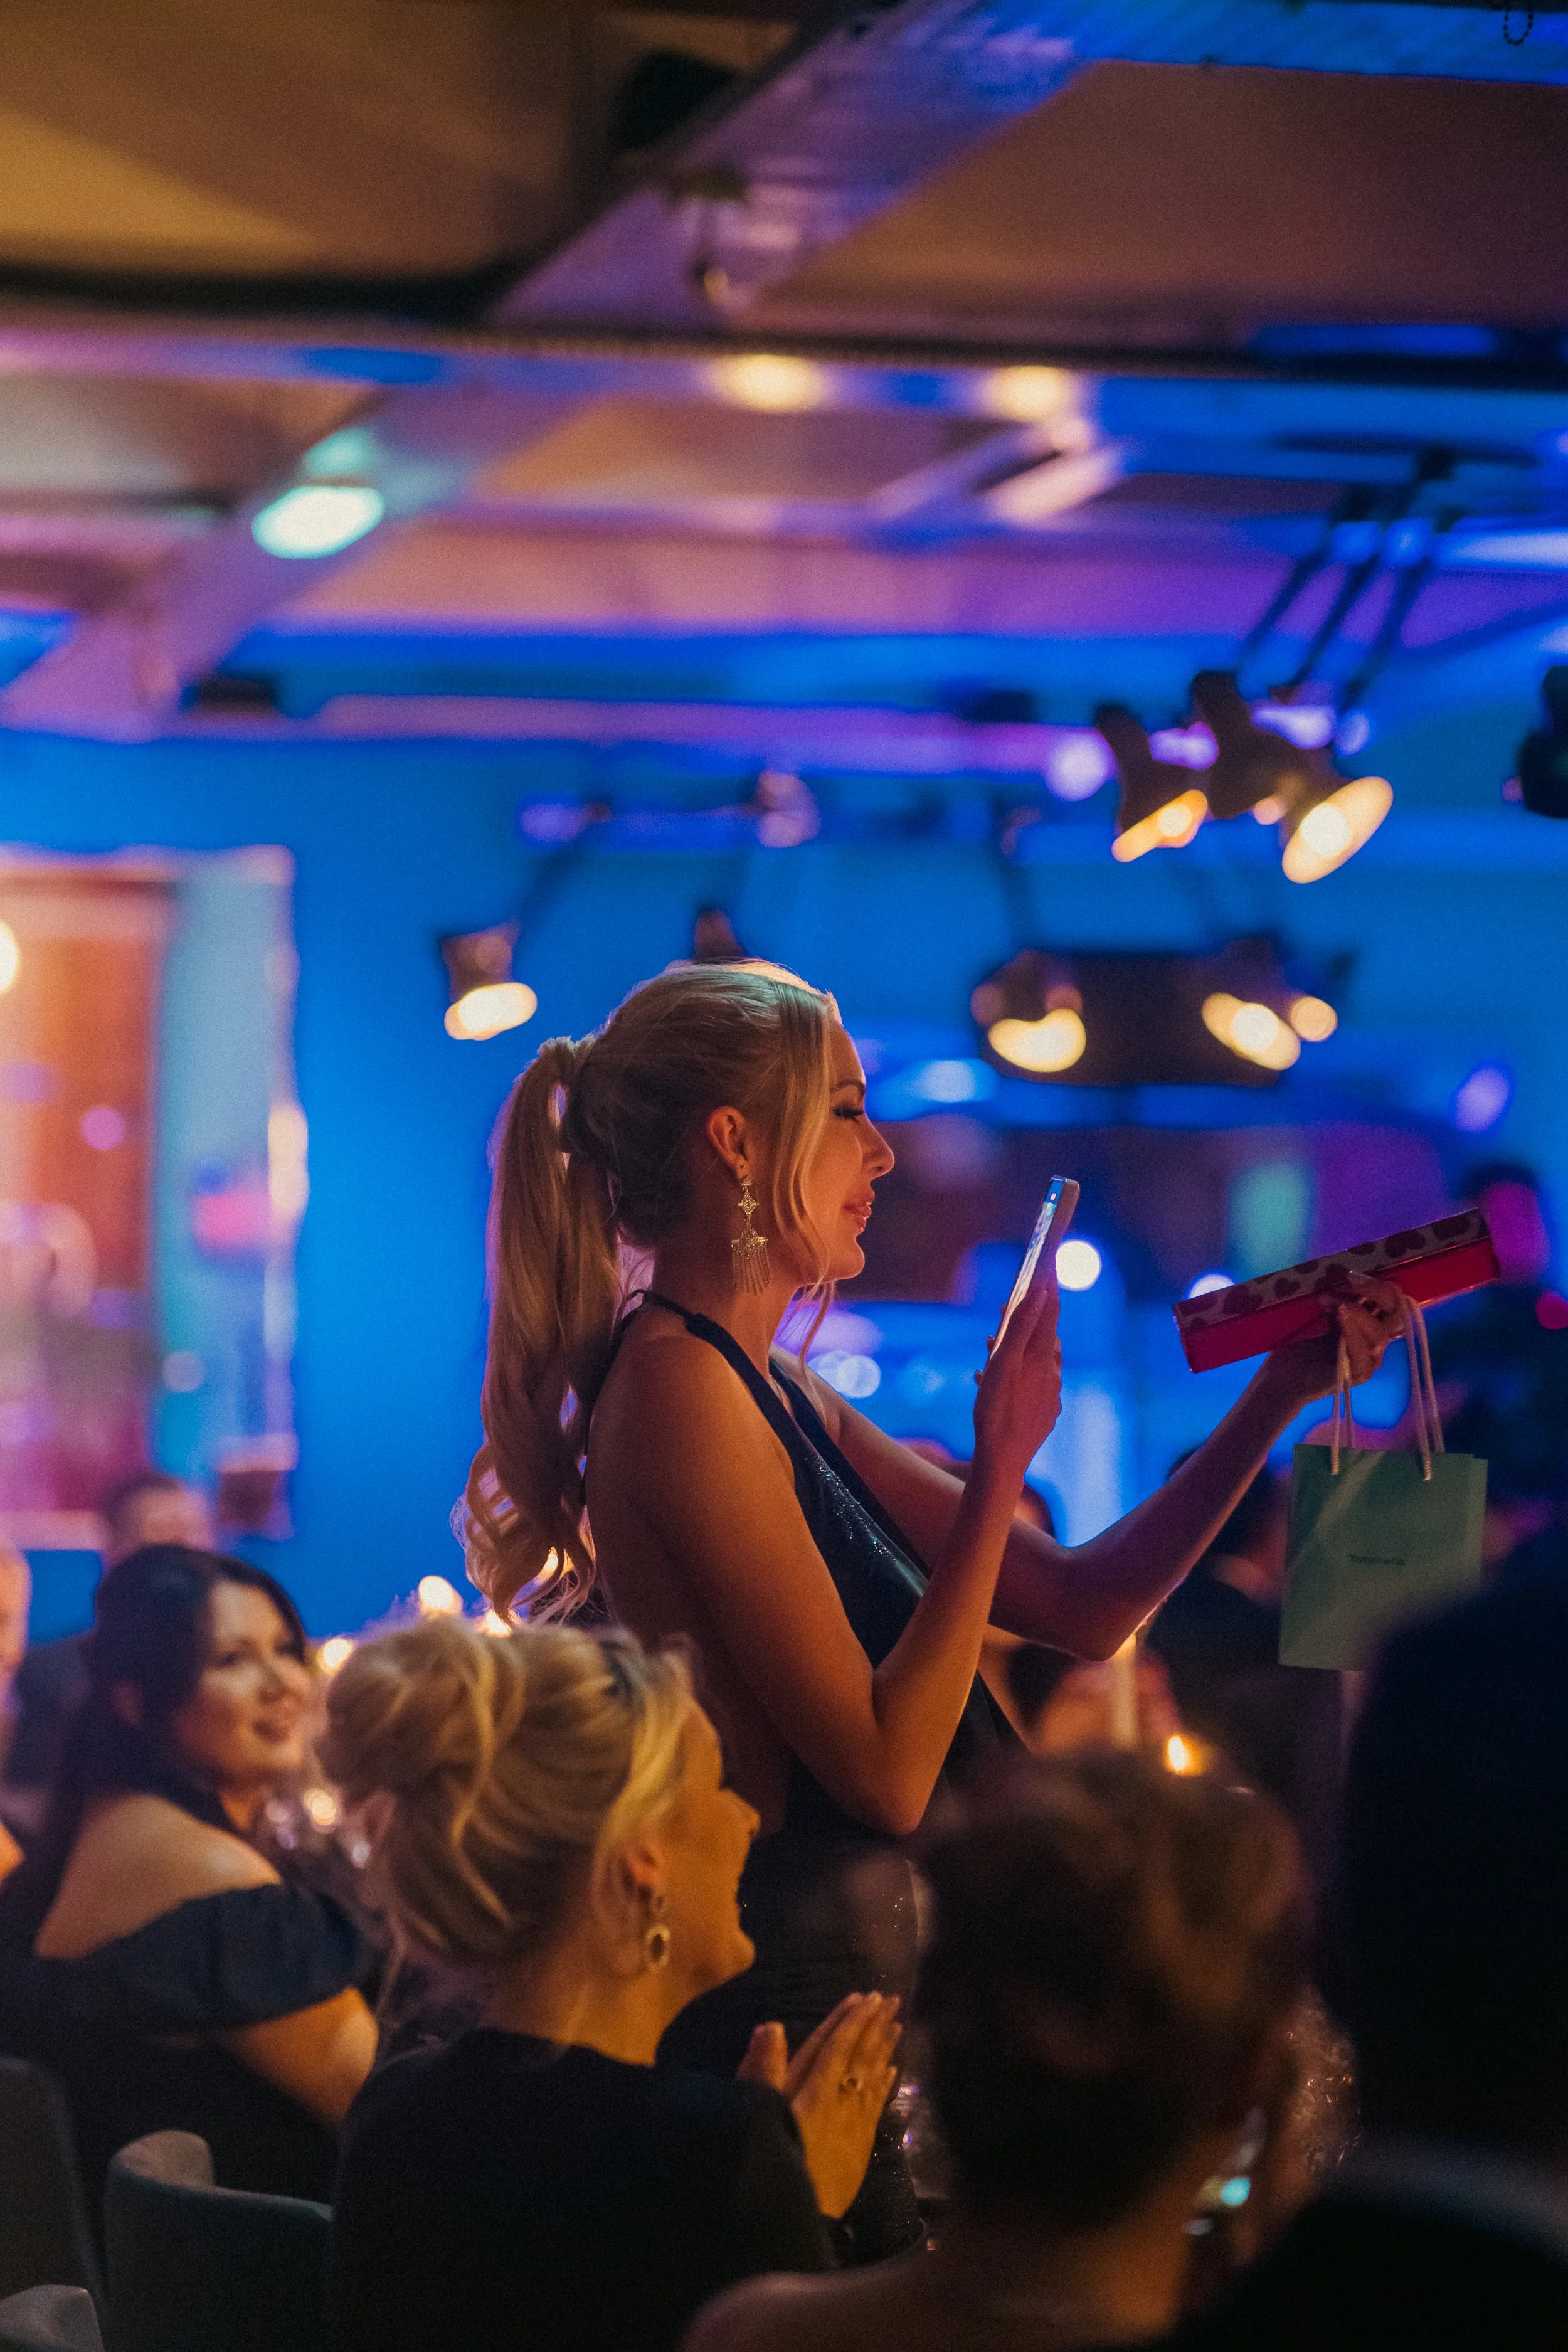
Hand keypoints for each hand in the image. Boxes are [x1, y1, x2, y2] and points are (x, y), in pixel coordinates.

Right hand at [742, 1993, 900, 2218]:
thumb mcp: (760, 2114)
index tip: (867, 1997)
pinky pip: (878, 2106)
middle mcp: (840, 2101)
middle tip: (892, 2000)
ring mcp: (855, 2124)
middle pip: (860, 2057)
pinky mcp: (861, 2147)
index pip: (837, 2045)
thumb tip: (773, 2025)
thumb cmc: (773, 2164)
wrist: (798, 2221)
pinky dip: (886, 2084)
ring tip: (897, 2024)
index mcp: (815, 2090)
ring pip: (873, 2077)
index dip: (851, 2020)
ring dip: (885, 2049)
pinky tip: (894, 2071)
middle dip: (875, 2026)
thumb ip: (764, 2070)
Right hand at [973, 1269, 1062, 1477]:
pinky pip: (1029, 1387)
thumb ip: (1021, 1327)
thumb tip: (1040, 1292)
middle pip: (1043, 1337)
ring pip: (1036, 1362)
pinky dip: (1015, 1377)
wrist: (1002, 1462)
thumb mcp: (1002, 1364)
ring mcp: (1049, 1396)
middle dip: (1028, 1319)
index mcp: (1042, 1358)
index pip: (1049, 1313)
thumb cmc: (995, 1411)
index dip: (1047, 1288)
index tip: (1047, 1267)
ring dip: (1018, 1348)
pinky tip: (991, 1384)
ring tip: (991, 1344)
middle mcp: (1052, 1374)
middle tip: (1008, 1305)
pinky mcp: (1042, 1415)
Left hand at [1259, 1278, 1402, 1410]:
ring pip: (1379, 1333)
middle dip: (1375, 1294)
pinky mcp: (1360, 1374)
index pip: (1394, 1303)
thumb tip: (1347, 1273)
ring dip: (1355, 1311)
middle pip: (1396, 1316)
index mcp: (1369, 1324)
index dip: (1380, 1287)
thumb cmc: (1299, 1342)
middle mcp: (1375, 1341)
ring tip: (1329, 1302)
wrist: (1283, 1375)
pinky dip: (1352, 1331)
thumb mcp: (1321, 1313)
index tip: (1353, 1276)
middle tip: (1347, 1284)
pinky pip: (1365, 1351)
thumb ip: (1339, 1298)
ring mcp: (1370, 1359)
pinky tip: (1339, 1316)